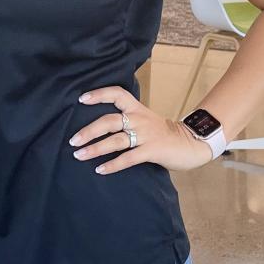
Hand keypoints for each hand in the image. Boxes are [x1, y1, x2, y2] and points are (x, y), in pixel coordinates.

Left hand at [70, 85, 212, 175]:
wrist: (190, 143)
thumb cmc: (163, 133)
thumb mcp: (145, 120)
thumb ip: (127, 119)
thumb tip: (99, 126)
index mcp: (137, 109)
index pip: (117, 94)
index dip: (99, 94)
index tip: (81, 99)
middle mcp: (139, 119)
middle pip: (109, 120)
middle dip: (89, 130)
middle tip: (73, 140)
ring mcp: (146, 135)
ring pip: (115, 140)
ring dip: (95, 149)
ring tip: (79, 155)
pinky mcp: (152, 150)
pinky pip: (128, 158)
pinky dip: (112, 165)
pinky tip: (99, 170)